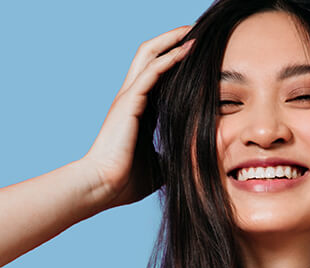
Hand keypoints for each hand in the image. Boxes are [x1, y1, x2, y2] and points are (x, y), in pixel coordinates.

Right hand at [82, 26, 194, 208]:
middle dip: (173, 42)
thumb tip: (192, 163)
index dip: (176, 64)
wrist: (104, 188)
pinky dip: (169, 59)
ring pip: (149, 56)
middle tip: (196, 33)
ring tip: (193, 31)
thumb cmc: (127, 182)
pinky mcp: (128, 103)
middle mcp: (132, 99)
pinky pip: (151, 72)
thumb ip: (173, 157)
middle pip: (152, 58)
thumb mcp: (159, 167)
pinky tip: (187, 50)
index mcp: (140, 112)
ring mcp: (128, 98)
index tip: (199, 58)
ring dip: (171, 41)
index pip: (159, 78)